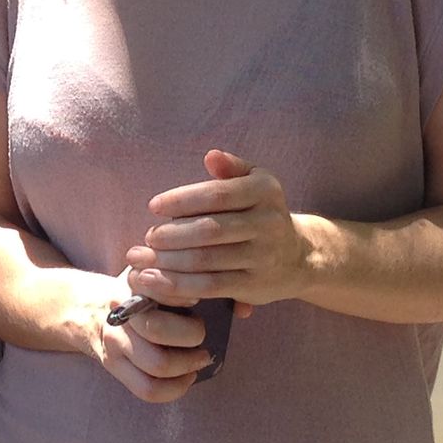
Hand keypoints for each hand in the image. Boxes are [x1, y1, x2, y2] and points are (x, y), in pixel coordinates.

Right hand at [92, 272, 210, 403]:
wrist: (87, 309)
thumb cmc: (132, 291)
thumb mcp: (146, 271)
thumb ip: (170, 268)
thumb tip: (202, 281)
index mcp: (131, 286)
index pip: (161, 289)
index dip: (183, 295)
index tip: (197, 298)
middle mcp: (120, 315)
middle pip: (159, 329)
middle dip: (192, 334)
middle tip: (201, 332)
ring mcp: (114, 343)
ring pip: (157, 365)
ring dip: (188, 364)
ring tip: (201, 357)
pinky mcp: (114, 367)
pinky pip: (149, 390)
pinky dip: (176, 388)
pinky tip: (188, 376)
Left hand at [125, 149, 308, 310]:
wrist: (299, 257)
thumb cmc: (262, 212)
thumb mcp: (254, 182)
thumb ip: (231, 168)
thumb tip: (211, 156)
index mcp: (264, 191)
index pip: (217, 195)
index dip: (182, 200)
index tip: (154, 206)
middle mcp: (268, 224)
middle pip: (210, 230)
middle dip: (172, 234)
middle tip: (148, 237)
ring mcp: (263, 257)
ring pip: (208, 260)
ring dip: (170, 261)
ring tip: (144, 259)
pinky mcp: (255, 286)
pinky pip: (212, 285)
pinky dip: (181, 284)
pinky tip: (158, 280)